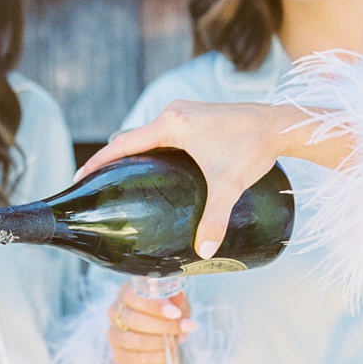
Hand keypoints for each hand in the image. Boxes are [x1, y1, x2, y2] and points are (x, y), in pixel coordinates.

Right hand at [79, 99, 349, 258]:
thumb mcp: (229, 186)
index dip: (98, 162)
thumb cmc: (254, 148)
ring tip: (122, 181)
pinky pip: (161, 132)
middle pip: (130, 138)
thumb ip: (214, 220)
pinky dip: (150, 148)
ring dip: (132, 154)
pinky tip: (153, 169)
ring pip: (147, 134)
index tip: (80, 179)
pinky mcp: (195, 115)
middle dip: (112, 161)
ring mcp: (184, 111)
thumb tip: (203, 253)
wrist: (282, 124)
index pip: (122, 144)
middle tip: (100, 187)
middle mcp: (173, 112)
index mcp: (172, 124)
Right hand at [108, 283, 196, 363]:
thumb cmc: (164, 315)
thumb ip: (175, 300)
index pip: (133, 297)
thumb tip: (179, 295)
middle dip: (162, 325)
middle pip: (132, 319)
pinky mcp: (118, 353)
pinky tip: (168, 353)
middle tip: (184, 328)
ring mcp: (114, 333)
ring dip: (160, 342)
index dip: (154, 306)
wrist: (154, 340)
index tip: (176, 313)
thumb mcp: (173, 303)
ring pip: (134, 340)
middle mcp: (115, 311)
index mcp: (126, 292)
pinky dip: (155, 356)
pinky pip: (135, 357)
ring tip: (178, 340)